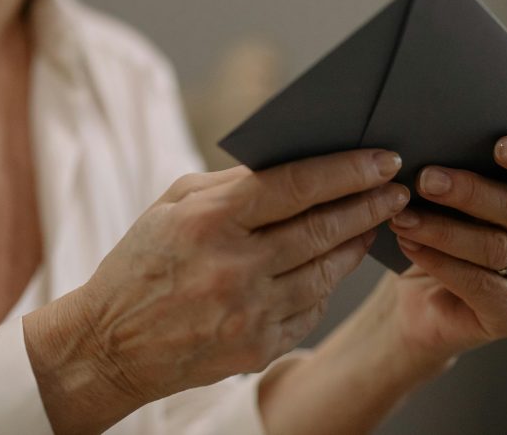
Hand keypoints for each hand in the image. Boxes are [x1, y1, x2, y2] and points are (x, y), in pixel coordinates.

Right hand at [24, 148, 407, 433]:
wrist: (109, 344)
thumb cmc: (141, 261)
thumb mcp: (172, 204)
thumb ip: (231, 183)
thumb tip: (295, 164)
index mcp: (209, 220)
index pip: (296, 185)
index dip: (347, 170)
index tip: (383, 158)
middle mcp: (233, 266)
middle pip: (322, 228)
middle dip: (369, 204)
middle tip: (398, 188)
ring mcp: (248, 312)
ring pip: (326, 271)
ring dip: (357, 242)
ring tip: (375, 221)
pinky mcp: (257, 347)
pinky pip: (311, 309)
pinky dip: (328, 283)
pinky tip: (336, 264)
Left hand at [385, 135, 506, 373]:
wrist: (419, 301)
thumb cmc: (438, 234)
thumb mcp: (449, 200)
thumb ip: (454, 172)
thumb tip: (428, 145)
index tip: (500, 146)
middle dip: (469, 191)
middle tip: (425, 179)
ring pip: (496, 248)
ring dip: (444, 229)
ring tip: (403, 216)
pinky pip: (480, 285)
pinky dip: (440, 262)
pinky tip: (410, 245)